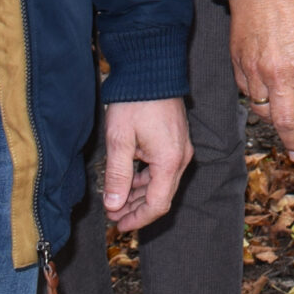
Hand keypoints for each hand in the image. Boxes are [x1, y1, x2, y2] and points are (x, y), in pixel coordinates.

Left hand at [100, 97, 190, 232]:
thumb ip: (118, 175)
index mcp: (169, 160)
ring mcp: (181, 148)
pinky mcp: (176, 141)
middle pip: (161, 196)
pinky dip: (146, 180)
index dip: (137, 219)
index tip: (118, 224)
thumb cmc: (135, 101)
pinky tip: (129, 180)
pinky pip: (163, 169)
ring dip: (140, 195)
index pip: (157, 204)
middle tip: (112, 213)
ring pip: (162, 184)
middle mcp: (181, 157)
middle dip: (136, 209)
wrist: (151, 69)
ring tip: (116, 200)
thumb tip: (114, 205)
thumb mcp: (120, 140)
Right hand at [228, 0, 293, 160]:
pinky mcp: (238, 64)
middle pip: (286, 123)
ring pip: (261, 111)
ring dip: (271, 122)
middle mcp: (279, 75)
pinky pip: (246, 92)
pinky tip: (260, 98)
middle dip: (293, 143)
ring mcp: (255, 71)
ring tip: (279, 127)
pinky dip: (254, 98)